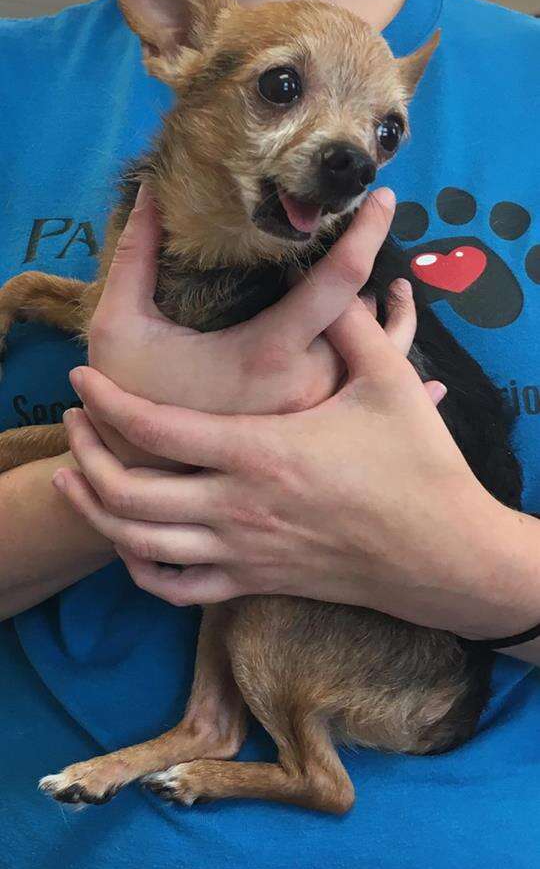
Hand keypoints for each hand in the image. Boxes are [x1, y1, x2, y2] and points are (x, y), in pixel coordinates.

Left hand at [52, 296, 534, 641]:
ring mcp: (241, 552)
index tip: (81, 379)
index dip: (106, 402)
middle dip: (86, 454)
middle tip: (72, 423)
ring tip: (75, 475)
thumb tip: (333, 279)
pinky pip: (174, 589)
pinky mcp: (254, 581)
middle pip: (128, 492)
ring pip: (138, 544)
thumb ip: (353, 326)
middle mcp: (237, 508)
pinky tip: (129, 542)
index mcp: (260, 452)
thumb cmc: (418, 467)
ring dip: (95, 510)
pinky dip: (138, 567)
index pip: (155, 428)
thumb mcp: (390, 383)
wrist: (442, 555)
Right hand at [88, 184, 397, 417]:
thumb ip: (136, 254)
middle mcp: (307, 386)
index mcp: (268, 352)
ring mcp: (319, 415)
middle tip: (381, 248)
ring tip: (399, 294)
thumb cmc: (130, 399)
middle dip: (378, 280)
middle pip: (371, 322)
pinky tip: (423, 372)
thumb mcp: (120, 324)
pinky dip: (398, 377)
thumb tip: (147, 189)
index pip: (339, 281)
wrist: (143, 477)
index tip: (383, 196)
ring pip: (382, 364)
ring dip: (393, 324)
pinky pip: (375, 404)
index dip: (367, 232)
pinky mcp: (321, 437)